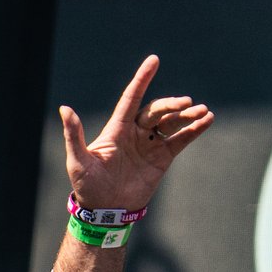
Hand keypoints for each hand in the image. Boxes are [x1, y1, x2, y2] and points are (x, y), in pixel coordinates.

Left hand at [59, 56, 212, 212]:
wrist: (106, 211)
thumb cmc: (87, 186)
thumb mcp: (77, 161)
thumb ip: (73, 135)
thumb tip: (64, 108)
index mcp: (117, 129)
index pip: (132, 98)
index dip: (142, 79)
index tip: (153, 60)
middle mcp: (135, 132)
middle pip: (156, 110)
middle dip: (172, 105)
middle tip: (187, 103)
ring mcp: (149, 144)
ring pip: (171, 123)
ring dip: (187, 115)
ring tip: (203, 111)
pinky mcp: (162, 158)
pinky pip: (180, 140)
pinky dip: (194, 130)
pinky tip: (207, 120)